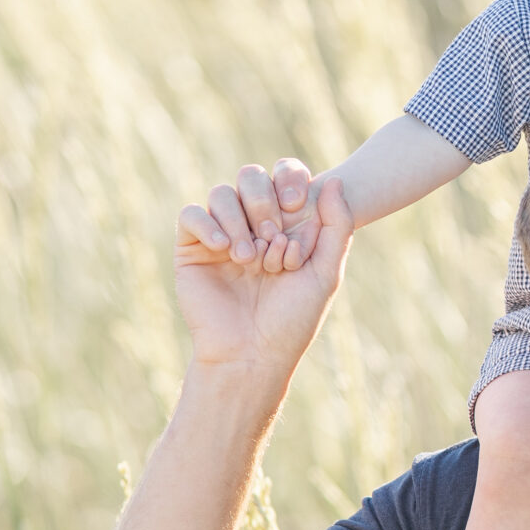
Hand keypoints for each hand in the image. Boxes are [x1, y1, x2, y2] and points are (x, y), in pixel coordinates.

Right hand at [174, 174, 353, 382]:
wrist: (251, 355)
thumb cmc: (292, 319)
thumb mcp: (326, 273)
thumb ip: (337, 225)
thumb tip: (336, 180)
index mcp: (287, 224)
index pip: (285, 175)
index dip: (290, 179)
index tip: (296, 204)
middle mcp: (253, 225)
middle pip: (252, 177)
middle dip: (264, 203)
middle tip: (272, 238)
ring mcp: (222, 234)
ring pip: (221, 193)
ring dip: (238, 220)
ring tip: (249, 258)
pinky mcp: (192, 248)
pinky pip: (191, 214)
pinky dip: (207, 225)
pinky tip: (224, 250)